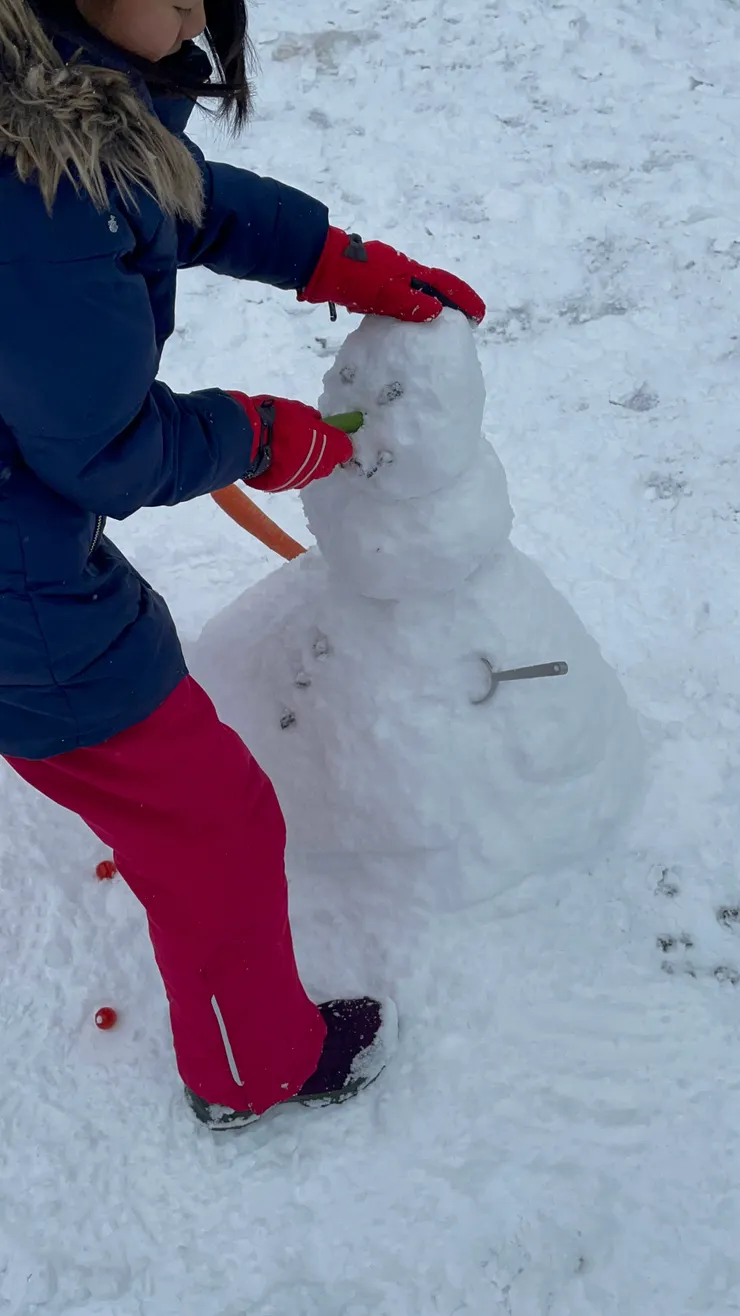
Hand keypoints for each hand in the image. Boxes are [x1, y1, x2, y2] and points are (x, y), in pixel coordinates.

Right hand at [229, 393, 352, 491]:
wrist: (249, 439)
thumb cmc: (276, 419)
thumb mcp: (298, 410)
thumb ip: (311, 418)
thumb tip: (316, 421)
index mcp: (329, 446)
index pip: (345, 449)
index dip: (339, 442)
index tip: (330, 435)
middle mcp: (319, 466)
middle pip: (327, 463)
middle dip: (321, 453)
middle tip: (305, 440)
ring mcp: (302, 478)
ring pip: (309, 472)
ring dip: (303, 462)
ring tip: (287, 450)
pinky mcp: (284, 486)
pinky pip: (292, 477)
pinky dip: (287, 469)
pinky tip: (275, 459)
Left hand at [299, 227, 485, 323]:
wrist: (318, 264)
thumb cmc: (353, 277)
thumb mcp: (386, 293)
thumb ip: (412, 303)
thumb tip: (438, 312)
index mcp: (410, 270)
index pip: (445, 284)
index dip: (463, 299)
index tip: (478, 315)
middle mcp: (402, 272)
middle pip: (433, 288)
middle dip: (450, 305)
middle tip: (462, 326)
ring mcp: (386, 279)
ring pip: (415, 295)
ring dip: (429, 310)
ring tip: (438, 332)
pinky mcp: (371, 288)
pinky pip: (397, 302)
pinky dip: (408, 314)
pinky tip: (405, 330)